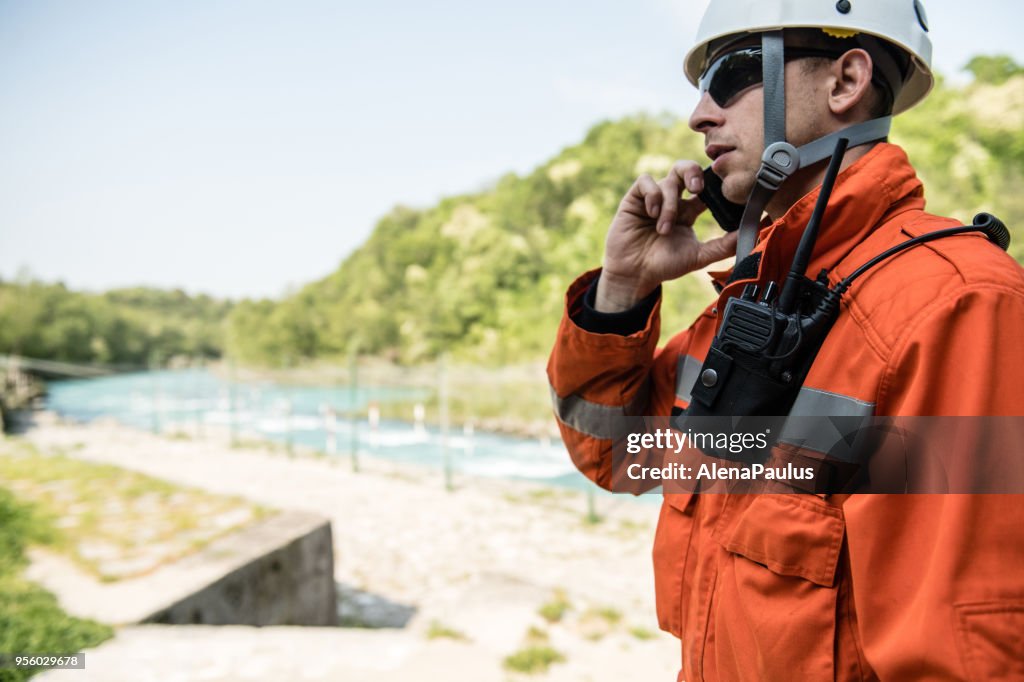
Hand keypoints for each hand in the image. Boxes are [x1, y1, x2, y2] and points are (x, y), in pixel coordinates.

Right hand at [597, 161, 737, 311]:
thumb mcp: (698, 257)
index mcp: (689, 211)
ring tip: (663, 228)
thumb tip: (751, 234)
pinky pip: (646, 182)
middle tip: (697, 189)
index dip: (713, 186)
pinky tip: (652, 214)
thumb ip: (723, 246)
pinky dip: (653, 195)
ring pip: (668, 180)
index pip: (705, 188)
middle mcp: (673, 200)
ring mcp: (653, 198)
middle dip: (693, 172)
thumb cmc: (664, 266)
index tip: (720, 194)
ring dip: (669, 203)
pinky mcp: (635, 198)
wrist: (635, 274)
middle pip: (686, 169)